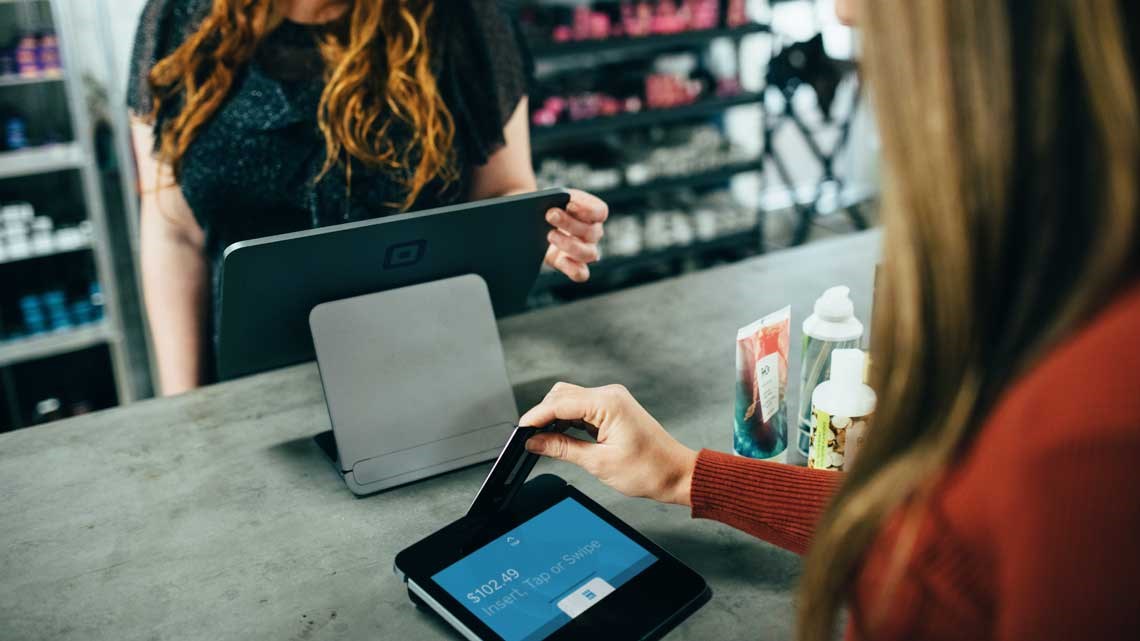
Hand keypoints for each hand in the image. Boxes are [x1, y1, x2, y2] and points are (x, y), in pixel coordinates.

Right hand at [520, 383, 697, 506]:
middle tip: (528, 439)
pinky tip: (560, 437)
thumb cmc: (648, 470)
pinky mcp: (612, 409)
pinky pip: (581, 408)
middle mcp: (609, 395)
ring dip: (554, 418)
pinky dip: (567, 421)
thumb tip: (535, 442)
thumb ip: (562, 449)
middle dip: (543, 415)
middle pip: (561, 395)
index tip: (520, 431)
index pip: (559, 403)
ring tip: (542, 441)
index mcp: (608, 403)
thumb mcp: (598, 463)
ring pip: (570, 400)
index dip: (536, 417)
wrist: (676, 474)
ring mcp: (612, 400)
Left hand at [544, 189, 607, 282]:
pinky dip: (574, 269)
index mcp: (592, 213)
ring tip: (549, 235)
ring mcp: (584, 250)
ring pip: (588, 254)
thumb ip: (556, 198)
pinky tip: (561, 259)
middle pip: (591, 231)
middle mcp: (593, 233)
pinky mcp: (571, 265)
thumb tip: (552, 207)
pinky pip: (581, 273)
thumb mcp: (552, 197)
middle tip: (550, 215)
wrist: (532, 221)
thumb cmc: (546, 205)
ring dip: (569, 244)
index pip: (600, 212)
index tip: (569, 204)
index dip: (588, 210)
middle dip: (569, 223)